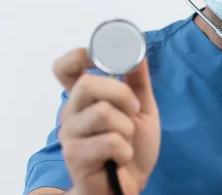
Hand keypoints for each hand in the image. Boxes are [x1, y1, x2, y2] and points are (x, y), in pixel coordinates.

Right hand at [54, 48, 160, 194]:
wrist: (130, 185)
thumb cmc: (133, 147)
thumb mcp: (143, 109)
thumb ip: (138, 82)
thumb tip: (138, 52)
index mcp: (85, 99)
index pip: (65, 69)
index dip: (79, 56)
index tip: (101, 57)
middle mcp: (72, 114)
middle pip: (88, 84)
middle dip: (122, 95)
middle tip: (134, 111)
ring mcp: (71, 136)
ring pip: (103, 113)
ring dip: (127, 128)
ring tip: (126, 140)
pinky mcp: (76, 157)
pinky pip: (110, 141)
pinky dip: (126, 149)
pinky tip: (121, 158)